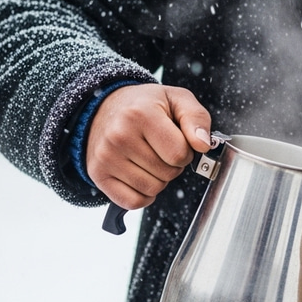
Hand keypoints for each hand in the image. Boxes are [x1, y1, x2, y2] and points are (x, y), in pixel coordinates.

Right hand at [86, 84, 211, 209]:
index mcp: (140, 114)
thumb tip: (203, 145)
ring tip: (149, 157)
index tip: (178, 140)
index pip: (180, 153)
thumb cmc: (144, 105)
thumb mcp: (177, 99)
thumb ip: (196, 118)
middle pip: (168, 173)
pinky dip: (143, 194)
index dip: (187, 151)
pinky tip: (140, 173)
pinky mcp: (98, 175)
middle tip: (161, 147)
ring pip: (153, 189)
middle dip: (173, 164)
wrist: (104, 108)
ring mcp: (105, 157)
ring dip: (159, 178)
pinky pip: (133, 202)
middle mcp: (119, 136)